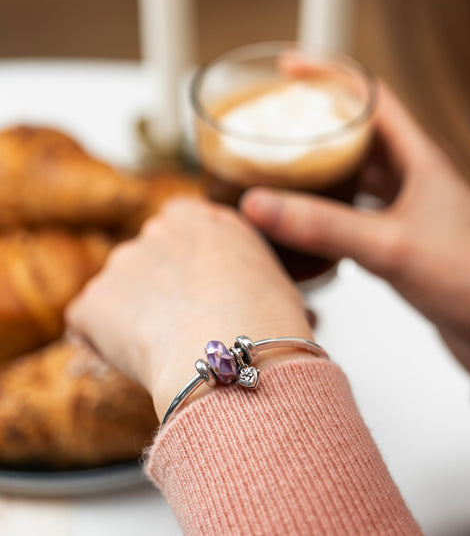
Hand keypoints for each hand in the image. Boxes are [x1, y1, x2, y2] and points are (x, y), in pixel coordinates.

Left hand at [67, 199, 311, 418]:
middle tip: (183, 325)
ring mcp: (121, 262)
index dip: (185, 262)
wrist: (237, 350)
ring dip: (135, 314)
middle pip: (148, 258)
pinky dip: (107, 340)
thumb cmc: (268, 319)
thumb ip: (241, 268)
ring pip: (121, 291)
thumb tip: (248, 292)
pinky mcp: (92, 301)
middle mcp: (156, 229)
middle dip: (158, 287)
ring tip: (167, 349)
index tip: (196, 288)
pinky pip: (92, 321)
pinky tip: (140, 360)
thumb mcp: (269, 277)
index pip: (178, 226)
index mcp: (199, 218)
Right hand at [241, 84, 469, 372]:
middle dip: (320, 125)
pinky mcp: (403, 236)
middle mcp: (415, 178)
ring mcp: (409, 207)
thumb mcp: (388, 246)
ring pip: (360, 174)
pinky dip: (335, 206)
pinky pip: (361, 209)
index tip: (290, 71)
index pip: (372, 98)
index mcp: (419, 160)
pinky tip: (313, 216)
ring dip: (326, 167)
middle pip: (361, 135)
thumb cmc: (465, 280)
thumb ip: (324, 225)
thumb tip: (261, 205)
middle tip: (280, 125)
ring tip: (287, 166)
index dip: (330, 78)